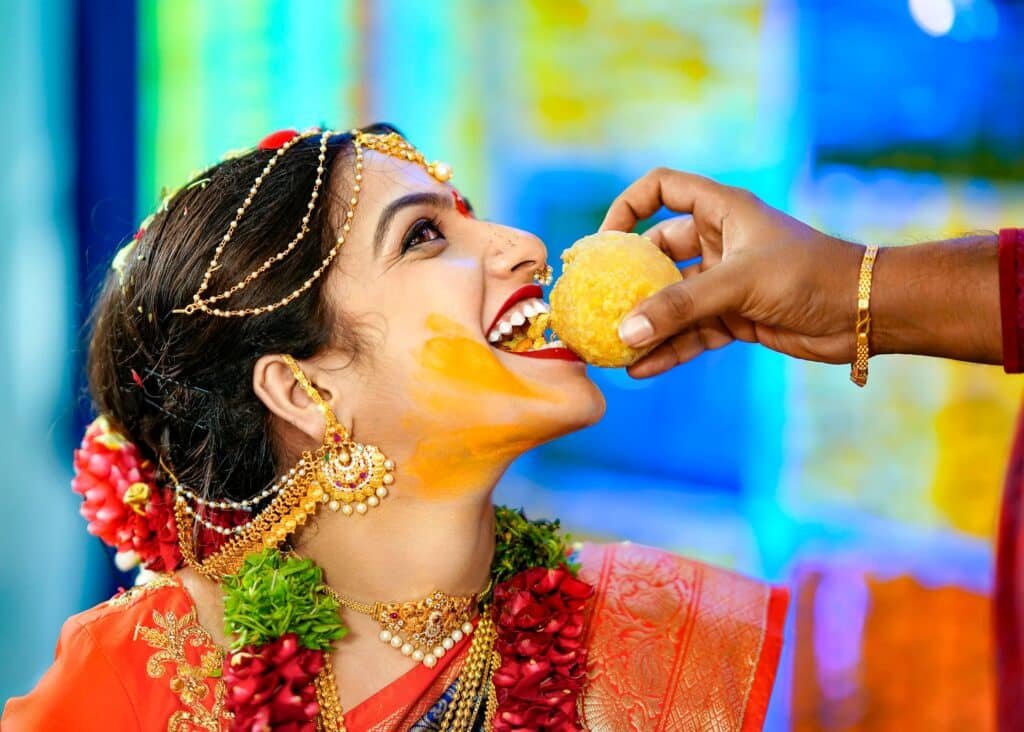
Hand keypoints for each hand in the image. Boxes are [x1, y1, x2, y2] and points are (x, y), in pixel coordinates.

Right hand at [602, 168, 864, 377]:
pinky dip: (669, 349)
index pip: (663, 189)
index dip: (628, 207)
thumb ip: (680, 306)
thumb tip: (625, 331)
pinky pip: (691, 332)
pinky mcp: (735, 318)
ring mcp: (725, 281)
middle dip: (628, 279)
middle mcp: (719, 242)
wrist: (864, 313)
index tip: (604, 242)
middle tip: (596, 305)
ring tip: (611, 347)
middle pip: (657, 253)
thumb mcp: (738, 284)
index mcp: (721, 210)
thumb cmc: (808, 275)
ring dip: (645, 321)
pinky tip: (641, 368)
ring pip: (672, 299)